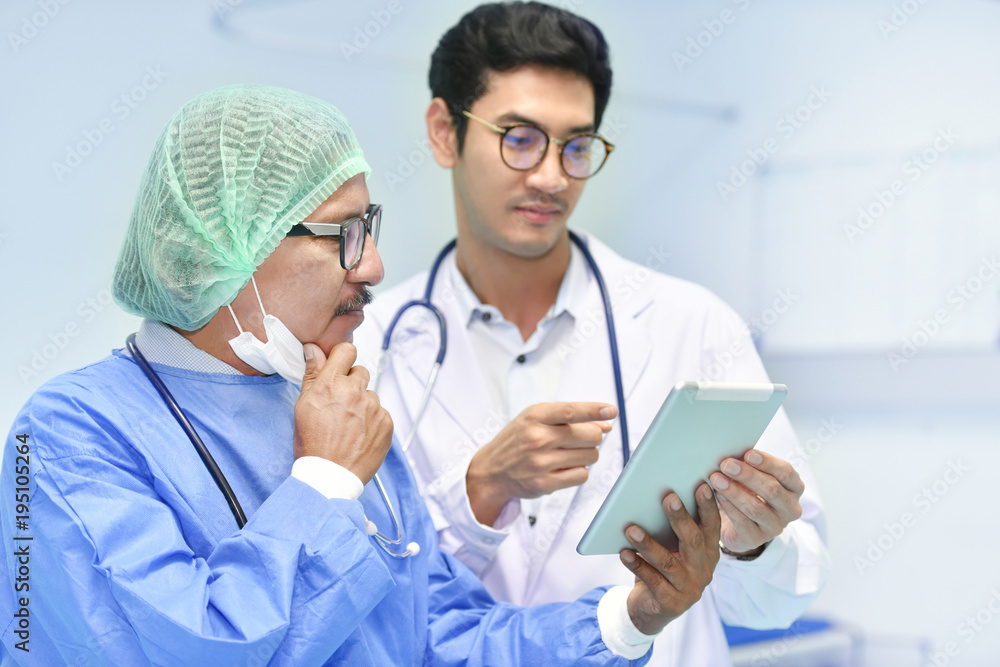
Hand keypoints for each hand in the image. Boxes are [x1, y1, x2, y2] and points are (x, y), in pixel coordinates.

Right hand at [293, 342, 392, 483]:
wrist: (330, 477)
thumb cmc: (313, 444)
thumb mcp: (303, 407)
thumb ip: (312, 375)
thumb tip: (313, 349)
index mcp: (330, 384)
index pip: (346, 350)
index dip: (342, 358)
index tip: (340, 368)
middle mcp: (354, 391)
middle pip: (360, 372)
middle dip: (352, 384)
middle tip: (341, 405)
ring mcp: (373, 407)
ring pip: (370, 395)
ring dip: (362, 405)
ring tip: (349, 426)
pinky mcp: (386, 422)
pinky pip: (381, 413)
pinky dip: (373, 421)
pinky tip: (360, 435)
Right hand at [466, 402, 615, 524]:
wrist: (492, 471)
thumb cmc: (517, 441)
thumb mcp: (534, 419)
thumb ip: (568, 418)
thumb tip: (605, 424)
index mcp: (535, 416)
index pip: (571, 411)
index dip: (595, 410)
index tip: (611, 410)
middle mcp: (538, 438)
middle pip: (590, 435)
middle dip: (593, 436)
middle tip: (581, 439)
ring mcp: (542, 462)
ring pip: (590, 456)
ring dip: (587, 454)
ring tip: (569, 454)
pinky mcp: (546, 483)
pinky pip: (582, 475)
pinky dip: (579, 471)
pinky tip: (565, 467)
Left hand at [621, 484, 720, 634]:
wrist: (653, 610)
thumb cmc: (663, 568)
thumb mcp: (672, 548)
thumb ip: (672, 529)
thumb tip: (656, 495)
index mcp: (708, 552)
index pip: (712, 526)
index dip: (709, 506)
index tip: (703, 485)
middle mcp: (703, 570)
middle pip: (693, 541)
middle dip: (680, 518)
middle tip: (668, 497)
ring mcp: (689, 588)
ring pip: (668, 562)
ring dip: (648, 544)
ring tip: (631, 529)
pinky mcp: (671, 603)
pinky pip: (652, 581)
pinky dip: (637, 565)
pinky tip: (624, 553)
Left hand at [710, 450, 803, 554]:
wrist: (737, 524)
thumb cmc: (747, 491)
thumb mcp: (753, 477)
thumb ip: (748, 464)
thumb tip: (732, 451)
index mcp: (794, 488)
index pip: (786, 472)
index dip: (767, 462)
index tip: (747, 453)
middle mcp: (790, 508)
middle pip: (772, 490)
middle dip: (747, 475)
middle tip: (726, 465)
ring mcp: (776, 526)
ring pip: (757, 508)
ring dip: (734, 492)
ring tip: (716, 479)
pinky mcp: (757, 539)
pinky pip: (743, 523)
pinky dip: (730, 508)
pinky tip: (718, 496)